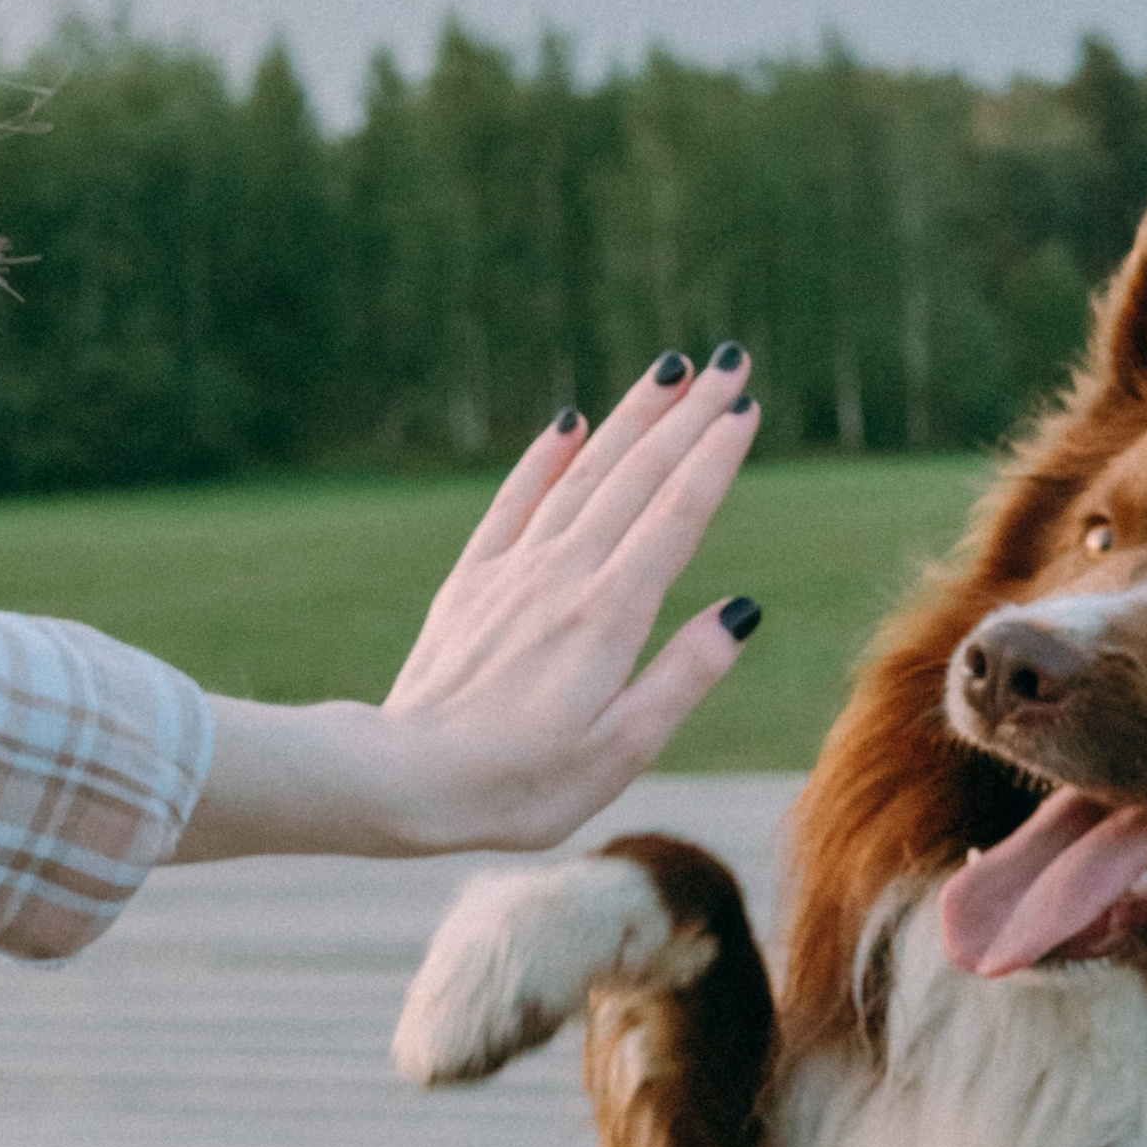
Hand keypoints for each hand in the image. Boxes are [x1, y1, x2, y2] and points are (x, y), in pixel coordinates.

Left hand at [171, 350, 763, 865]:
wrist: (400, 781)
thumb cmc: (520, 785)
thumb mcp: (621, 750)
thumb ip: (684, 675)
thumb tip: (743, 610)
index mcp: (610, 617)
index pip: (676, 515)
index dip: (714, 457)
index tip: (747, 407)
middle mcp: (563, 576)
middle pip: (636, 476)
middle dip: (688, 415)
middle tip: (729, 362)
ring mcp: (513, 572)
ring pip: (583, 474)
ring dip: (630, 417)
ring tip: (670, 371)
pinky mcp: (472, 583)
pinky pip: (515, 501)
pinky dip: (545, 455)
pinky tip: (568, 421)